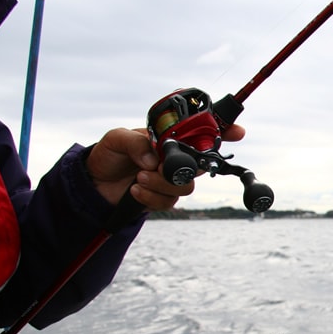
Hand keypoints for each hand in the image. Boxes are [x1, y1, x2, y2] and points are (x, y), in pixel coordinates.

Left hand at [85, 125, 245, 209]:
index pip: (202, 133)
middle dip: (185, 167)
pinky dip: (152, 198)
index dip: (225, 131)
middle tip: (161, 167)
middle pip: (201, 164)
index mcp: (170, 138)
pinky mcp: (163, 198)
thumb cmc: (108, 154)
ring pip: (186, 186)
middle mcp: (176, 158)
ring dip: (162, 184)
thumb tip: (153, 159)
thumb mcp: (117, 139)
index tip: (238, 132)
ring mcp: (171, 179)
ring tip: (139, 177)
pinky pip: (170, 202)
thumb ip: (135, 143)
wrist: (94, 183)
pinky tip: (136, 190)